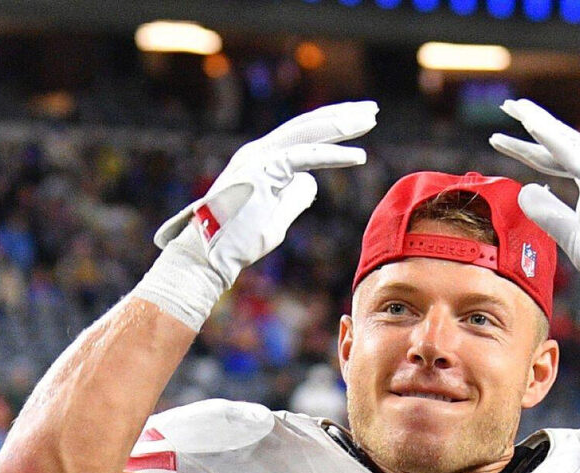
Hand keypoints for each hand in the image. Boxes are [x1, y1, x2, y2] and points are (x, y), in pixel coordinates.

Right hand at [131, 101, 376, 328]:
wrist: (208, 255)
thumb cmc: (237, 242)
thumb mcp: (276, 217)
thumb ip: (294, 197)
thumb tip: (312, 182)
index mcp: (262, 160)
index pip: (302, 136)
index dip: (331, 127)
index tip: (358, 122)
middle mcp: (259, 152)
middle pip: (307, 126)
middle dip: (341, 116)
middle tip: (371, 109)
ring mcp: (259, 158)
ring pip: (308, 133)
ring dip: (341, 125)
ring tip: (370, 119)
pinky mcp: (263, 172)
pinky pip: (305, 158)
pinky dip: (334, 155)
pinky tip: (359, 156)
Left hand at [489, 99, 579, 315]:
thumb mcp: (571, 236)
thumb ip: (549, 213)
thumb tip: (524, 189)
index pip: (554, 161)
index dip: (527, 148)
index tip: (498, 137)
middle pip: (563, 144)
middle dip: (534, 124)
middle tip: (507, 104)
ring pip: (575, 145)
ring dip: (547, 125)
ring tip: (521, 110)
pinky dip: (560, 145)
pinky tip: (538, 130)